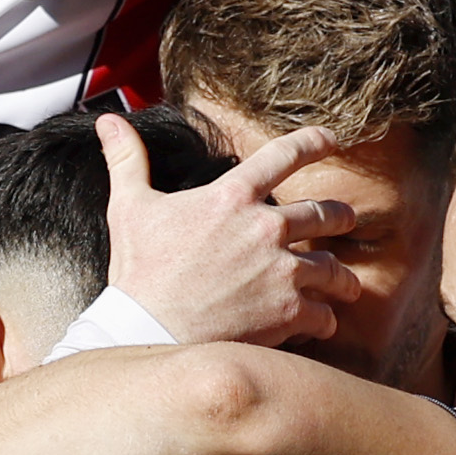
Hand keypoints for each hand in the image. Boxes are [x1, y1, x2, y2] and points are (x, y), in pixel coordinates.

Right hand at [100, 117, 347, 346]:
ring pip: (332, 268)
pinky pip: (324, 314)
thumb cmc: (138, 272)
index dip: (313, 141)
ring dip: (340, 276)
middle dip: (340, 217)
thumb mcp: (129, 208)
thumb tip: (108, 121)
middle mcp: (266, 228)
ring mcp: (282, 271)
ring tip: (344, 284)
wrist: (147, 332)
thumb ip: (127, 161)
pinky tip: (321, 323)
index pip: (284, 155)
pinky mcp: (289, 312)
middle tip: (346, 220)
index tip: (332, 138)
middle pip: (324, 213)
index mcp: (232, 197)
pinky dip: (324, 319)